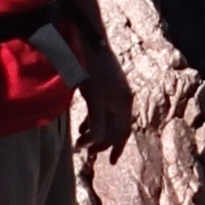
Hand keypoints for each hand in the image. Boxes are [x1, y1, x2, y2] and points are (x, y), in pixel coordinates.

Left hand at [75, 37, 133, 161]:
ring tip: (81, 139)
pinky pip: (104, 109)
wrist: (90, 42)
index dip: (117, 148)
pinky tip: (83, 124)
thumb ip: (97, 121)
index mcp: (123, 103)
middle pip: (116, 127)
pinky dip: (94, 119)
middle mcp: (123, 98)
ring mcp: (116, 91)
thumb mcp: (93, 98)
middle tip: (85, 150)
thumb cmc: (91, 70)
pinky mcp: (107, 85)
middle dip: (101, 141)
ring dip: (96, 130)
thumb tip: (98, 142)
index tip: (111, 162)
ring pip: (108, 118)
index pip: (123, 131)